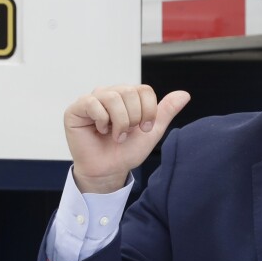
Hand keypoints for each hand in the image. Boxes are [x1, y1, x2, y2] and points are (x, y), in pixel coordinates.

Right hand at [64, 84, 189, 192]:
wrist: (109, 170)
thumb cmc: (127, 151)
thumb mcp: (151, 131)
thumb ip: (166, 111)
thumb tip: (185, 94)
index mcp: (128, 96)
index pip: (144, 89)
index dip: (148, 111)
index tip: (143, 129)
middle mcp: (110, 94)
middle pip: (129, 91)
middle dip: (133, 118)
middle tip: (126, 134)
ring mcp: (92, 99)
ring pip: (113, 97)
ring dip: (119, 122)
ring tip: (115, 135)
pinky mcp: (76, 109)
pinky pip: (93, 103)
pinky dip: (102, 120)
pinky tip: (100, 130)